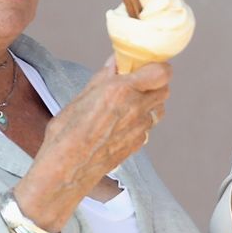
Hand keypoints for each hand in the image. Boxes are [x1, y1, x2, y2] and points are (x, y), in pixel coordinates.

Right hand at [14, 59, 168, 227]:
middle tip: (138, 84)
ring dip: (150, 104)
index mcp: (122, 90)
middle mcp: (136, 108)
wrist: (67, 169)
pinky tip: (122, 125)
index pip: (161, 72)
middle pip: (165, 89)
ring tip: (129, 105)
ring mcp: (140, 128)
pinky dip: (141, 122)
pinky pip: (148, 127)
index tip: (147, 66)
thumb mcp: (81, 97)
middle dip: (154, 84)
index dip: (158, 67)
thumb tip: (116, 62)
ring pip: (159, 109)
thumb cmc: (67, 132)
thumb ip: (103, 78)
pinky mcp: (139, 144)